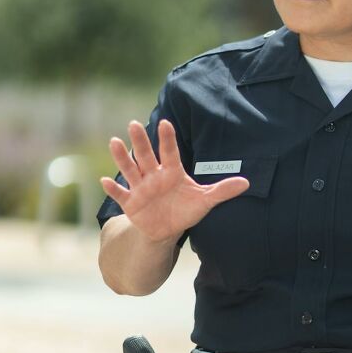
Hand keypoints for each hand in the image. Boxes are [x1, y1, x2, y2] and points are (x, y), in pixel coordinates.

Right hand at [100, 119, 249, 242]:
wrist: (166, 229)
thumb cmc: (185, 209)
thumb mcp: (205, 201)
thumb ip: (223, 191)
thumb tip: (246, 183)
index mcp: (172, 172)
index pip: (170, 153)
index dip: (167, 139)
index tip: (165, 123)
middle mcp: (154, 176)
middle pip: (146, 156)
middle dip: (140, 142)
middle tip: (132, 123)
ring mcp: (140, 188)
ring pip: (130, 170)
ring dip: (122, 158)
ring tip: (114, 142)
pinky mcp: (131, 203)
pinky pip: (121, 194)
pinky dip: (113, 189)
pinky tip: (104, 180)